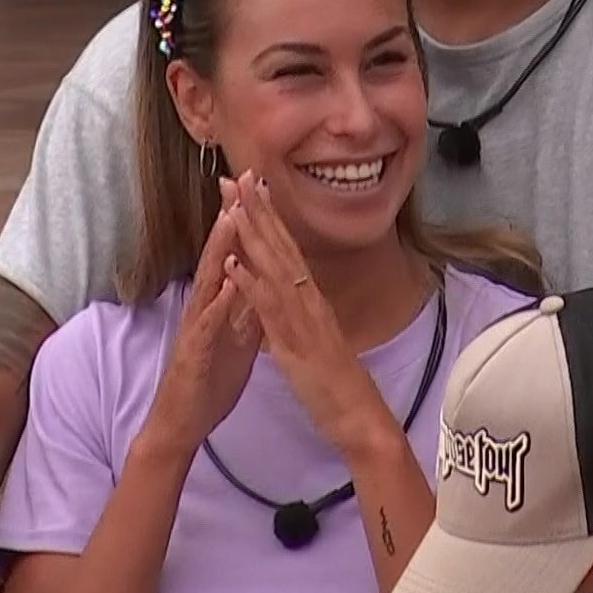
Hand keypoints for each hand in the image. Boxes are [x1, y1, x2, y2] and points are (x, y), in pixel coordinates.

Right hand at [144, 178, 262, 451]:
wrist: (183, 423)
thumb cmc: (209, 379)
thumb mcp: (236, 337)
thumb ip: (245, 307)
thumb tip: (257, 280)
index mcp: (218, 304)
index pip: (231, 254)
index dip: (244, 221)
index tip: (257, 186)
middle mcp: (203, 308)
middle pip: (216, 255)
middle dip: (228, 218)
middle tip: (239, 180)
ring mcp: (195, 329)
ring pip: (208, 282)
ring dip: (219, 250)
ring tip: (232, 217)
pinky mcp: (193, 354)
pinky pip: (207, 326)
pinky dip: (218, 304)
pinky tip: (227, 284)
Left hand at [226, 172, 402, 457]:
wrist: (359, 417)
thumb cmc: (337, 384)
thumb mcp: (317, 339)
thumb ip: (303, 314)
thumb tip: (290, 294)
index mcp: (312, 299)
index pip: (288, 249)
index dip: (269, 216)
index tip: (252, 186)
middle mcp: (309, 300)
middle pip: (281, 247)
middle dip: (258, 210)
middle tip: (237, 175)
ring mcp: (302, 319)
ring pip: (274, 269)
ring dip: (252, 235)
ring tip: (233, 204)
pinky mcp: (293, 343)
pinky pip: (268, 309)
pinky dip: (249, 284)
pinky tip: (232, 262)